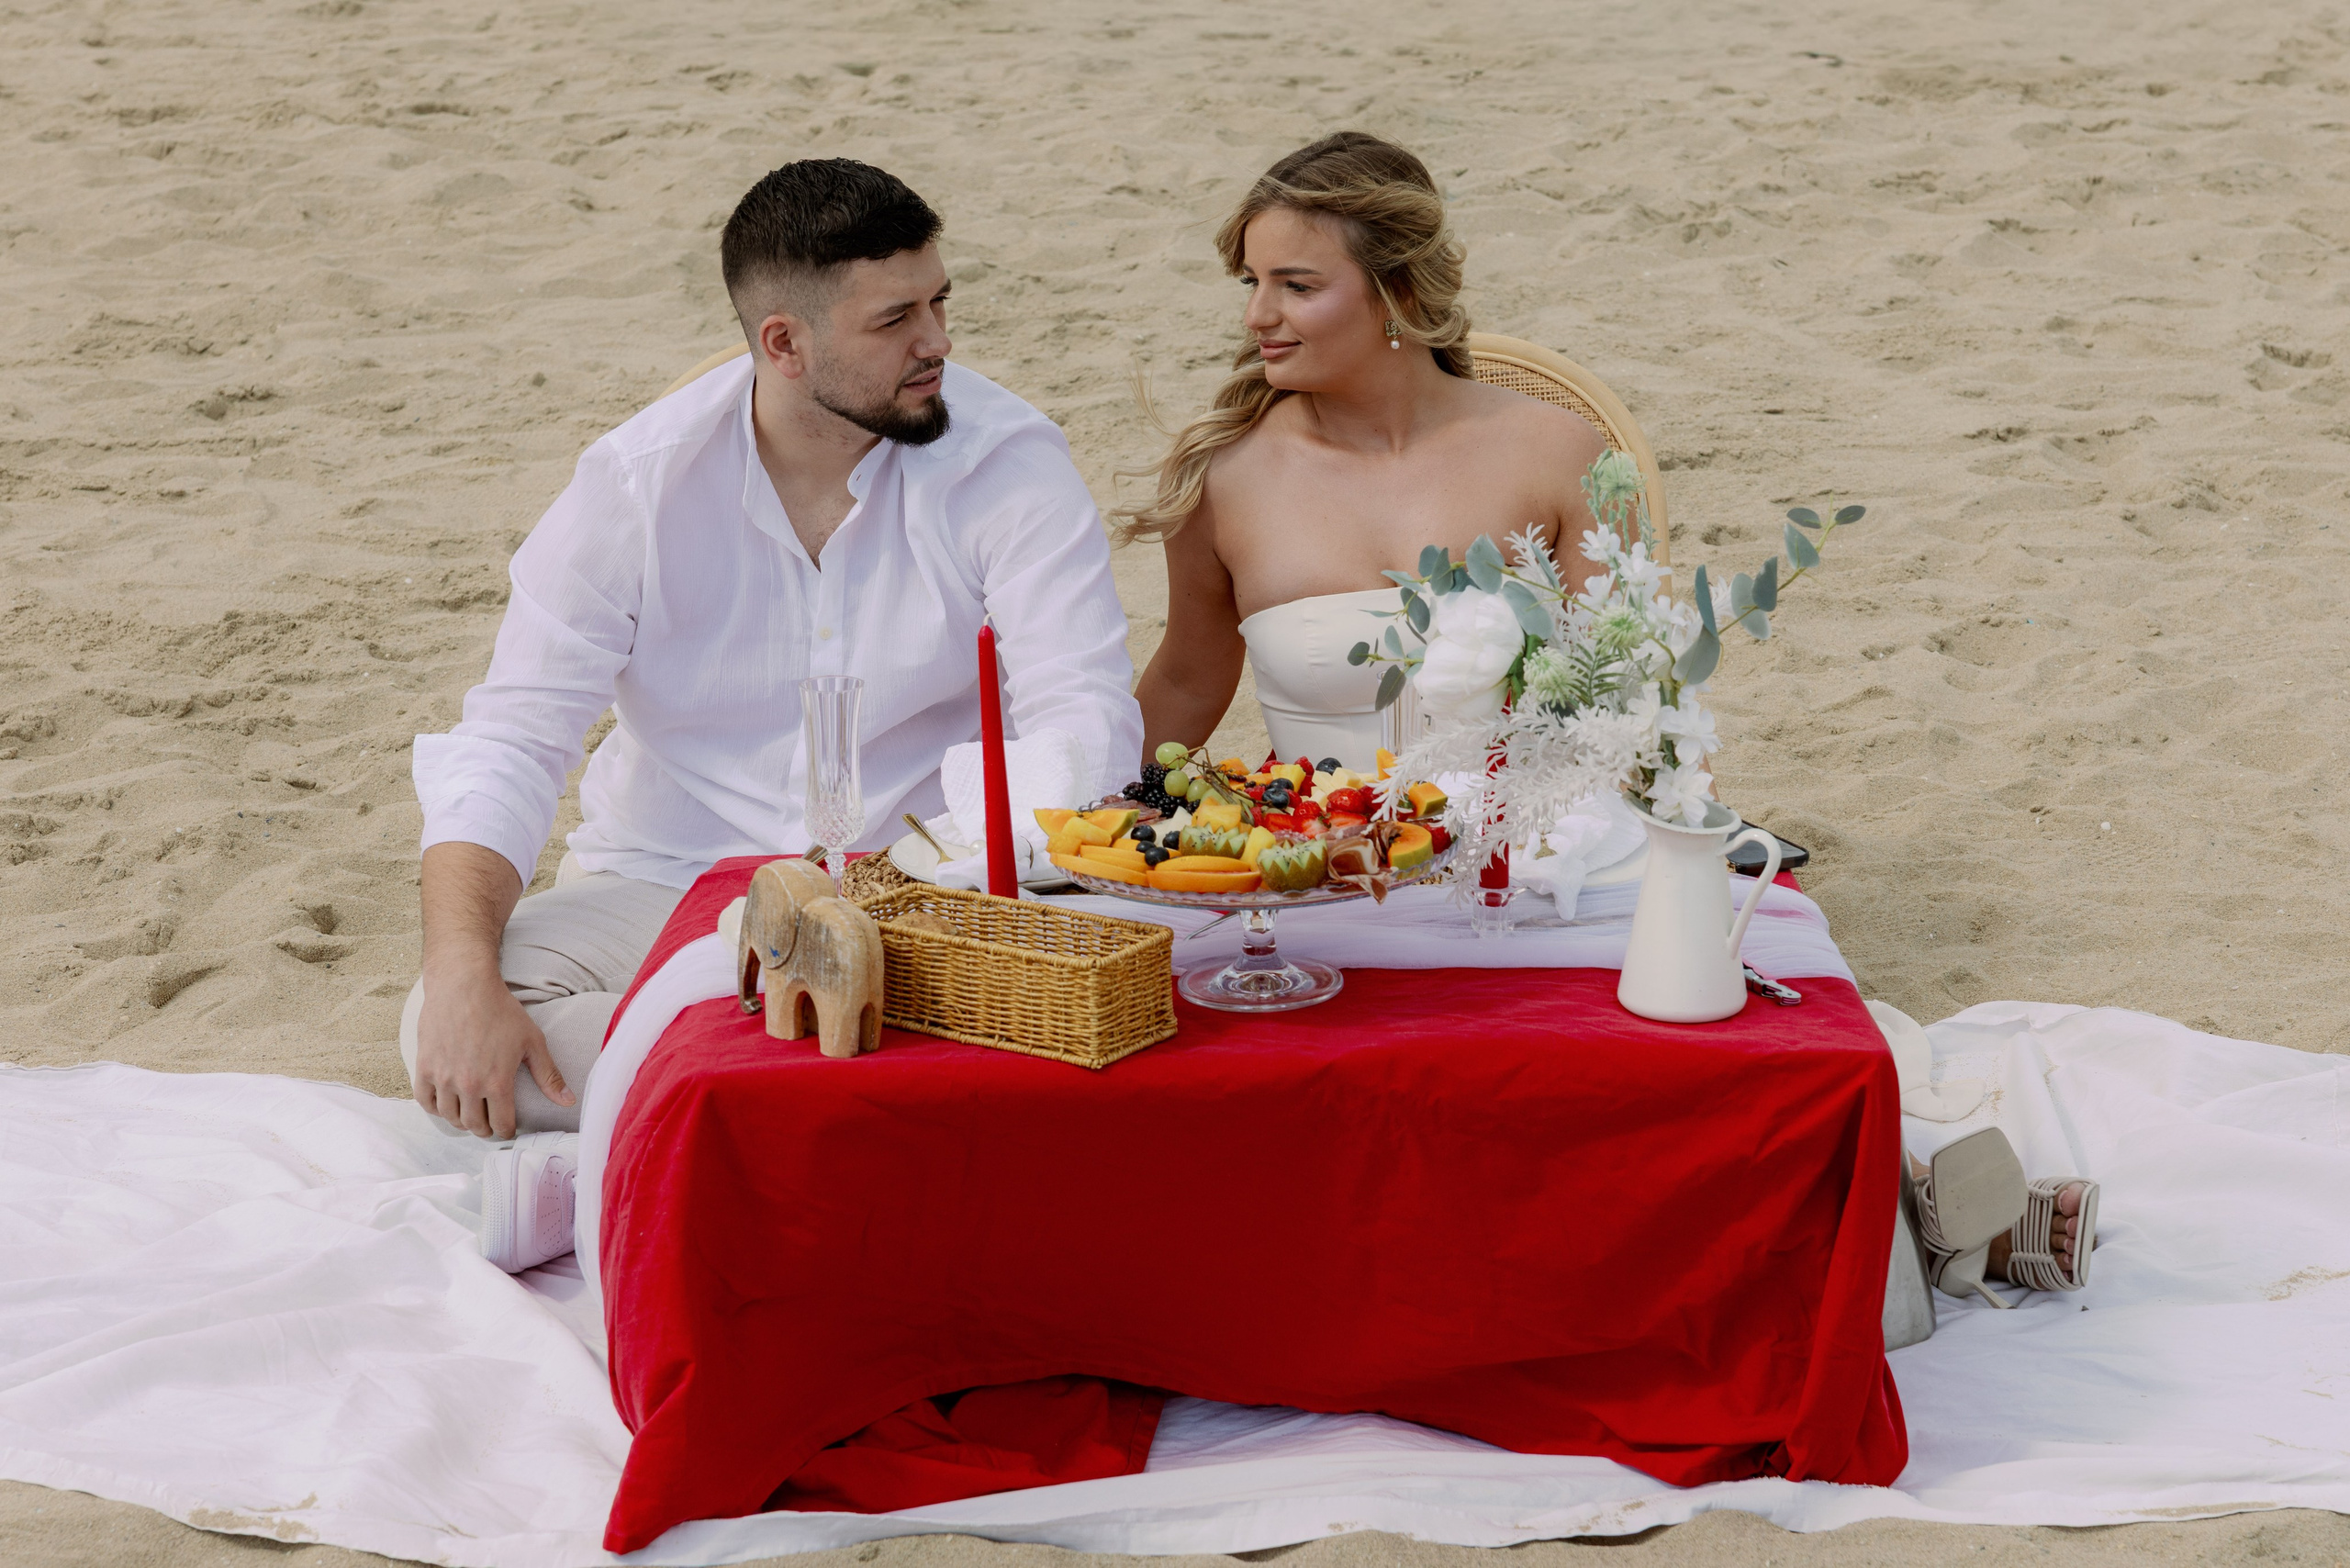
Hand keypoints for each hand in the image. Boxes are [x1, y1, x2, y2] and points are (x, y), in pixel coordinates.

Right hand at [412, 961, 571, 1139]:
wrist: (464, 986)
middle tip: (490, 1125)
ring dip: (461, 1121)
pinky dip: (435, 1108)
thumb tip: (569, 1102)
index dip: (507, 1131)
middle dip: (485, 1130)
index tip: (508, 1128)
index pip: (501, 1125)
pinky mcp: (424, 1067)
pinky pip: (425, 1101)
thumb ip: (549, 1075)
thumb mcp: (532, 1041)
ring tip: (470, 1115)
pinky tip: (447, 1103)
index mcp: (497, 1082)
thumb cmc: (501, 1010)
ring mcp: (443, 1078)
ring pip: (450, 1117)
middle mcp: (468, 1085)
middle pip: (475, 1126)